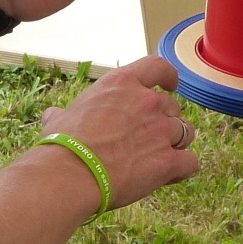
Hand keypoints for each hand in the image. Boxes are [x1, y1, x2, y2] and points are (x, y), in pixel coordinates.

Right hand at [35, 58, 200, 208]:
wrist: (70, 173)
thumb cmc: (62, 145)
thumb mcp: (60, 118)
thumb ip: (64, 114)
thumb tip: (53, 116)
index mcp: (122, 84)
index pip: (158, 67)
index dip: (168, 77)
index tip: (170, 86)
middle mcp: (147, 102)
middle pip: (173, 107)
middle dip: (166, 121)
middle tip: (150, 139)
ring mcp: (161, 130)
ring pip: (186, 132)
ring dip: (177, 143)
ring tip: (159, 157)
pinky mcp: (168, 160)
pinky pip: (190, 162)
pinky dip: (182, 169)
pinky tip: (168, 176)